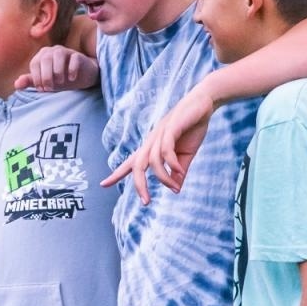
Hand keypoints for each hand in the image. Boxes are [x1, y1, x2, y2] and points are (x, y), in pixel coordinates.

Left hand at [15, 46, 98, 91]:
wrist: (81, 77)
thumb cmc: (60, 78)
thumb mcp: (45, 81)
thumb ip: (31, 81)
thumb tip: (16, 85)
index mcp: (42, 56)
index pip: (35, 64)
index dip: (36, 77)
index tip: (42, 89)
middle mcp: (53, 51)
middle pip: (46, 59)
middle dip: (46, 75)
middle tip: (49, 89)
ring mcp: (66, 51)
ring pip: (59, 54)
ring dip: (58, 70)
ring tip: (60, 82)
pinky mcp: (78, 56)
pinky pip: (74, 58)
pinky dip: (72, 69)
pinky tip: (72, 78)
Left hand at [101, 84, 214, 203]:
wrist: (203, 103)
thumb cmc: (192, 128)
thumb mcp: (186, 155)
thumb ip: (179, 171)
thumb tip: (176, 189)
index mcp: (152, 147)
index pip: (131, 163)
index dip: (117, 174)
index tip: (102, 184)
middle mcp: (152, 141)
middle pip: (137, 165)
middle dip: (138, 184)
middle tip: (146, 202)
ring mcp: (160, 134)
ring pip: (152, 160)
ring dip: (163, 177)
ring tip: (175, 188)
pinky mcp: (171, 128)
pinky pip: (166, 149)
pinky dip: (171, 163)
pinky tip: (180, 171)